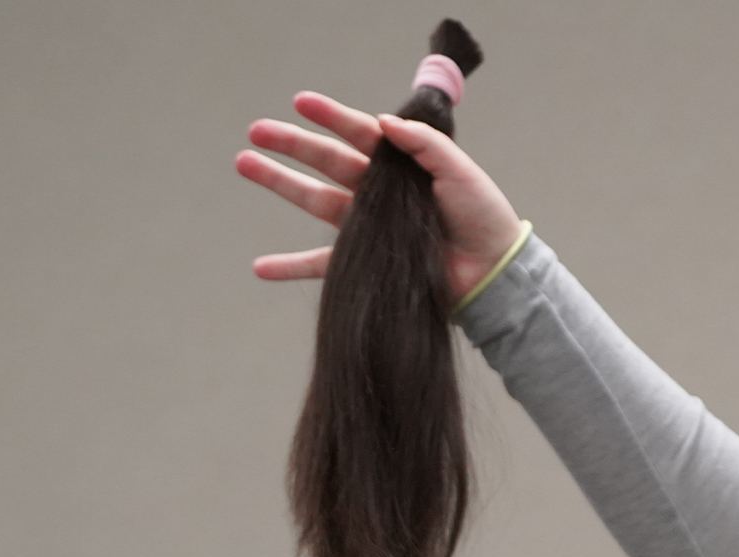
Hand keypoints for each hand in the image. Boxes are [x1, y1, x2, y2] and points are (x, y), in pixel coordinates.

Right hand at [237, 91, 525, 302]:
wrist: (494, 273)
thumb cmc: (483, 217)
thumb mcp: (460, 171)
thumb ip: (424, 144)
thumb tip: (384, 121)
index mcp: (400, 165)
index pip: (359, 133)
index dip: (331, 117)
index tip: (301, 101)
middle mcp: (379, 192)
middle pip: (327, 162)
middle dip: (291, 146)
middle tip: (256, 131)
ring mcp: (369, 227)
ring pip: (316, 201)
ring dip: (280, 184)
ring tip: (245, 164)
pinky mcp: (366, 263)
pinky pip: (321, 265)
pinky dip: (291, 266)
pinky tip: (261, 266)